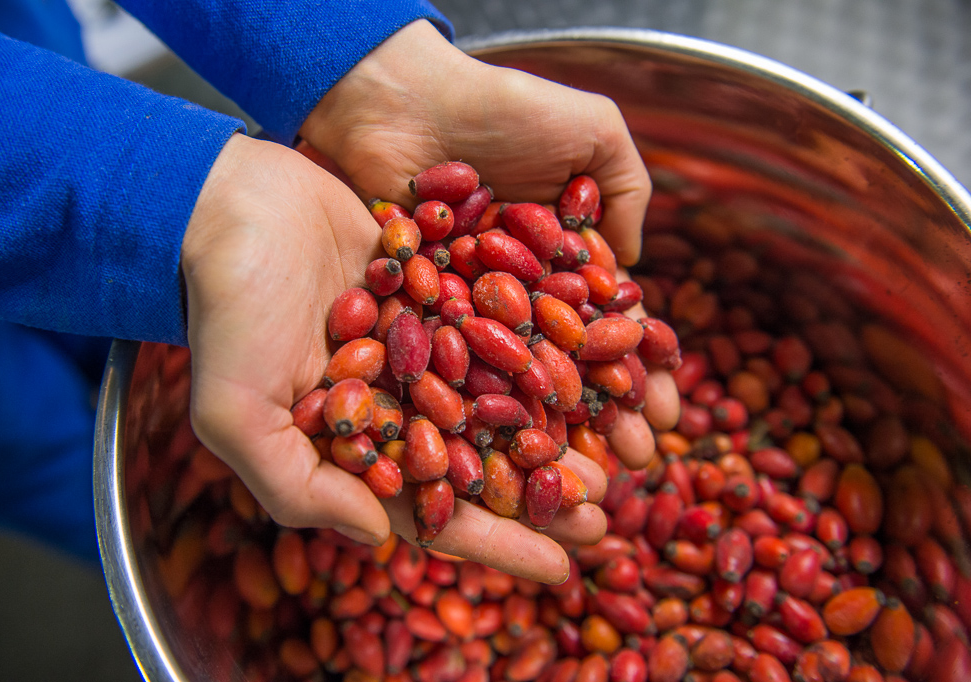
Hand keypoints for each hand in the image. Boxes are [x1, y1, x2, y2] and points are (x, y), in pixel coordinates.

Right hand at [180, 133, 607, 583]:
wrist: (231, 207)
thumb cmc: (225, 313)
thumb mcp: (238, 415)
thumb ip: (300, 489)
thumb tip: (377, 541)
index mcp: (359, 446)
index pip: (436, 511)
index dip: (497, 543)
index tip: (560, 566)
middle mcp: (399, 401)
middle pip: (484, 458)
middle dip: (542, 491)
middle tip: (604, 515)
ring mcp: (423, 345)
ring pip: (504, 396)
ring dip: (557, 425)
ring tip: (617, 450)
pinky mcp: (440, 288)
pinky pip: (504, 324)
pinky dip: (547, 345)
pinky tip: (597, 360)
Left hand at [300, 19, 679, 468]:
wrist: (400, 98)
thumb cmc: (501, 107)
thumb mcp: (594, 133)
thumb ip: (627, 194)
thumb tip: (628, 281)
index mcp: (560, 259)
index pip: (607, 330)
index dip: (637, 374)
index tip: (664, 417)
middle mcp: (513, 293)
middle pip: (562, 369)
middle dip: (600, 421)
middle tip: (629, 469)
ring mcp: (461, 310)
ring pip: (508, 386)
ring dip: (545, 436)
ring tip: (575, 481)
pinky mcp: (410, 317)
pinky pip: (447, 376)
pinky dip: (471, 416)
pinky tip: (499, 457)